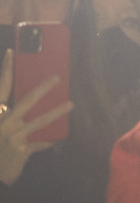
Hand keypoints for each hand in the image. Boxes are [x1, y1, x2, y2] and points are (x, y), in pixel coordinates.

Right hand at [0, 52, 71, 186]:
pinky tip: (60, 135)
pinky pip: (41, 142)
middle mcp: (5, 123)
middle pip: (26, 101)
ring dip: (57, 111)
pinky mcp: (22, 151)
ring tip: (70, 104)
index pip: (2, 88)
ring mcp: (14, 137)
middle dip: (43, 88)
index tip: (12, 52)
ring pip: (40, 120)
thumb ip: (5, 111)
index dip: (6, 70)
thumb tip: (14, 99)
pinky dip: (50, 139)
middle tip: (57, 77)